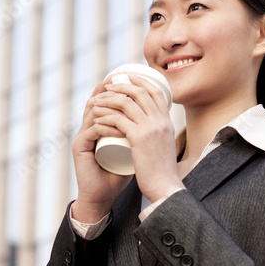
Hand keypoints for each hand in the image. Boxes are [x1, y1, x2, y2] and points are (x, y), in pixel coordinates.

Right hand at [71, 80, 133, 219]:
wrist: (103, 196)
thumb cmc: (118, 174)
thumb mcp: (130, 149)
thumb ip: (139, 136)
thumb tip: (158, 119)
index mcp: (97, 126)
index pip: (103, 101)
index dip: (114, 88)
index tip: (131, 80)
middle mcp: (87, 127)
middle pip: (96, 101)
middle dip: (112, 92)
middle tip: (128, 88)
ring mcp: (82, 136)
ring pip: (94, 112)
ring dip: (113, 109)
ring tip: (130, 107)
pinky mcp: (79, 147)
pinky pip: (93, 130)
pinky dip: (108, 127)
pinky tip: (122, 129)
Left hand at [90, 74, 183, 203]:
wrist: (166, 189)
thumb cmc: (162, 173)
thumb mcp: (165, 147)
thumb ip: (159, 137)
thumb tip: (150, 131)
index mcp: (168, 123)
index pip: (157, 93)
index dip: (142, 82)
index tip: (129, 76)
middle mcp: (161, 122)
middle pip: (140, 93)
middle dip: (122, 85)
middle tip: (108, 86)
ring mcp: (151, 129)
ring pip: (127, 104)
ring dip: (109, 99)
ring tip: (97, 101)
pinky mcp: (139, 138)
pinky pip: (119, 120)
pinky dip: (106, 116)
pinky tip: (96, 118)